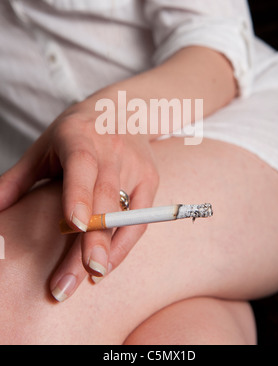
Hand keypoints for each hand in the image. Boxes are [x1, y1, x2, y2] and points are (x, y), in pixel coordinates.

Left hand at [0, 93, 158, 300]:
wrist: (122, 112)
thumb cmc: (76, 133)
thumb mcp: (44, 146)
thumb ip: (18, 179)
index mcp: (79, 138)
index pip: (82, 166)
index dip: (80, 194)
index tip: (75, 225)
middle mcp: (111, 150)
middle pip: (106, 197)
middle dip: (96, 236)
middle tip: (85, 270)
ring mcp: (135, 165)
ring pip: (125, 212)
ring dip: (110, 247)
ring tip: (92, 276)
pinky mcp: (150, 179)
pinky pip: (141, 217)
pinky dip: (125, 243)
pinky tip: (107, 263)